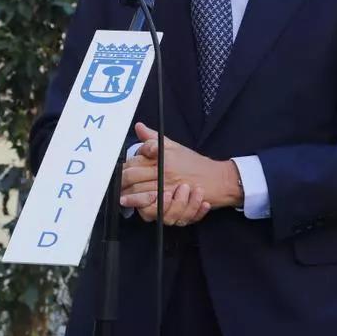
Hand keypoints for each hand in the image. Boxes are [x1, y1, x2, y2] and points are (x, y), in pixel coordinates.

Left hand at [120, 123, 239, 221]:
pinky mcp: (173, 201)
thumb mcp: (175, 147)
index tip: (119, 171)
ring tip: (123, 198)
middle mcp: (163, 171)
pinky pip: (153, 208)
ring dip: (129, 196)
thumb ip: (155, 139)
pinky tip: (138, 207)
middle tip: (118, 185)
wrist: (218, 180)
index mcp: (162, 156)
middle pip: (133, 176)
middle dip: (121, 182)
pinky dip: (144, 208)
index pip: (135, 160)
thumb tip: (139, 127)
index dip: (124, 167)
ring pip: (139, 192)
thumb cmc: (196, 164)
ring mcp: (168, 187)